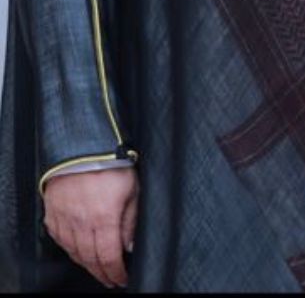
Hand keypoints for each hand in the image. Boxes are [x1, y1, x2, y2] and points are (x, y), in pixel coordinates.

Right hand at [43, 168, 138, 287]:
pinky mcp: (53, 213)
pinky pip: (61, 240)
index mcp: (104, 218)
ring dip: (87, 264)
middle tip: (110, 279)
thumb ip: (131, 220)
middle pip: (91, 260)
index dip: (116, 272)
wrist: (82, 145)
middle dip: (102, 273)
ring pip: (74, 253)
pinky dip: (70, 249)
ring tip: (97, 268)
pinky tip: (78, 251)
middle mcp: (82, 223)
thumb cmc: (110, 163)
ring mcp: (65, 219)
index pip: (109, 257)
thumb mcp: (131, 189)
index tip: (121, 278)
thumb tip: (130, 245)